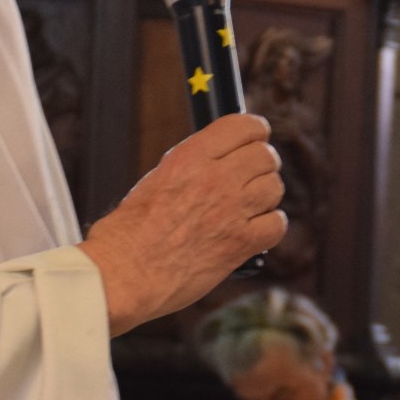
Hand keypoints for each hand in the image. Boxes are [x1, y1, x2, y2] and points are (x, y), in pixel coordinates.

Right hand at [78, 115, 284, 334]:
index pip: (244, 126)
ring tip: (246, 209)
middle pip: (265, 156)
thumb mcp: (156, 181)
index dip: (255, 132)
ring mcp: (231, 211)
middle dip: (261, 166)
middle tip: (249, 179)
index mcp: (189, 157)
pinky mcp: (240, 244)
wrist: (123, 274)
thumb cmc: (128, 234)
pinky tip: (252, 233)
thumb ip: (191, 167)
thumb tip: (218, 161)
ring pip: (274, 188)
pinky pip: (277, 225)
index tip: (254, 140)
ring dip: (265, 197)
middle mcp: (214, 178)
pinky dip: (269, 227)